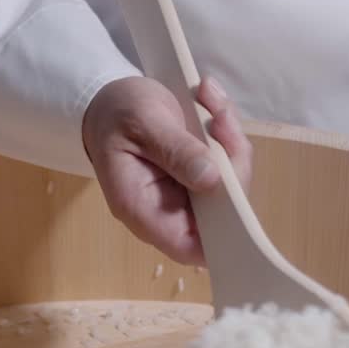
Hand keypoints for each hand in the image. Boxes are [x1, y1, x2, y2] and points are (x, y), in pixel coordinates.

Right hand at [82, 75, 252, 264]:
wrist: (110, 101)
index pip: (186, 246)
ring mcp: (188, 193)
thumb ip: (175, 150)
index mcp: (141, 207)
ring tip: (211, 104)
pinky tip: (210, 103)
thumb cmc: (116, 115)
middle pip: (220, 214)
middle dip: (232, 165)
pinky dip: (228, 133)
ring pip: (232, 184)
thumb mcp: (142, 123)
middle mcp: (168, 208)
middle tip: (220, 120)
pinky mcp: (201, 176)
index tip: (238, 196)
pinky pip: (230, 163)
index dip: (220, 237)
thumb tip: (212, 179)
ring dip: (231, 142)